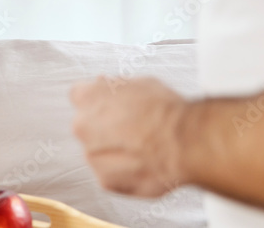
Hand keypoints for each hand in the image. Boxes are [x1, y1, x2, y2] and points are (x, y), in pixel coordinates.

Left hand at [70, 76, 188, 196]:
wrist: (184, 143)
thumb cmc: (166, 112)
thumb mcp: (139, 83)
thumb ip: (115, 88)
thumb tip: (108, 86)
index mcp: (88, 97)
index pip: (79, 96)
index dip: (97, 101)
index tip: (108, 106)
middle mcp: (83, 125)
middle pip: (86, 126)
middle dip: (103, 128)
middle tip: (130, 129)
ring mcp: (92, 155)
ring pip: (98, 152)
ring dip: (113, 151)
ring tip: (140, 148)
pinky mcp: (105, 180)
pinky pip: (110, 174)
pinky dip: (123, 172)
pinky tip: (142, 164)